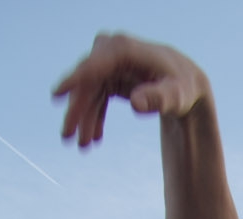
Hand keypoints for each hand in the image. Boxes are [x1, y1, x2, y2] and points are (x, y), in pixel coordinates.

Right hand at [54, 34, 210, 147]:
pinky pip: (96, 97)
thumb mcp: (175, 96)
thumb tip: (134, 104)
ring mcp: (109, 63)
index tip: (56, 95)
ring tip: (83, 146)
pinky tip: (94, 138)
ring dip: (84, 119)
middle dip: (77, 110)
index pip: (94, 65)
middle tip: (67, 138)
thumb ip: (157, 99)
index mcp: (124, 50)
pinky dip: (94, 117)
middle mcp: (112, 51)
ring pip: (89, 92)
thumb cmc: (182, 87)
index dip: (75, 80)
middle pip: (87, 82)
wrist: (185, 83)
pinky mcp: (110, 75)